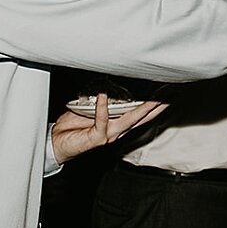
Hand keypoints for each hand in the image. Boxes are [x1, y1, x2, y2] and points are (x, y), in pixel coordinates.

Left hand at [52, 95, 167, 164]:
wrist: (56, 144)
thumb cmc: (72, 126)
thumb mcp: (90, 109)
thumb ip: (101, 100)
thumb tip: (107, 83)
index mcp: (118, 123)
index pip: (141, 113)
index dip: (155, 104)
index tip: (167, 93)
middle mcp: (117, 131)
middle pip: (142, 117)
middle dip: (157, 106)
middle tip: (170, 95)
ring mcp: (109, 135)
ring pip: (130, 120)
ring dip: (142, 108)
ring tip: (153, 98)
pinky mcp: (97, 137)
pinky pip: (102, 120)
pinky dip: (102, 107)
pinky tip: (103, 94)